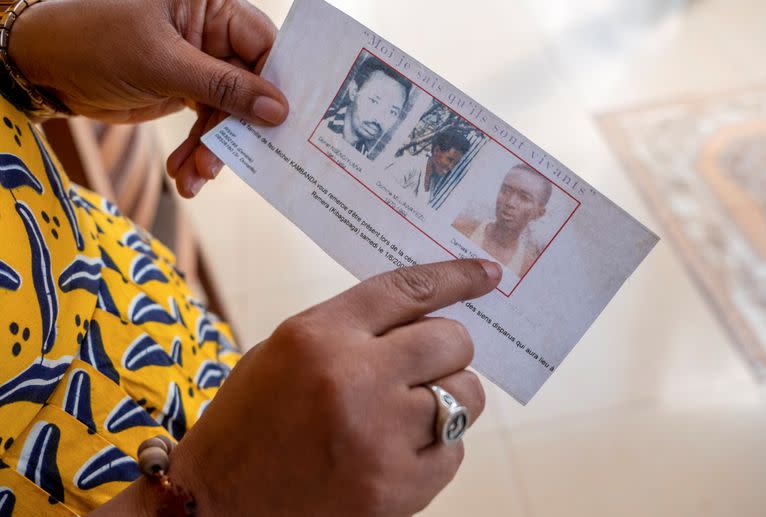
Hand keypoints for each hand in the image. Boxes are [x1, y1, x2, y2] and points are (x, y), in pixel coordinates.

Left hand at [9, 0, 287, 196]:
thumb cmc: (96, 43)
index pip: (262, 44)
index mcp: (210, 6)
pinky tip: (185, 173)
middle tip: (220, 162)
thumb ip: (223, 87)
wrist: (45, 67)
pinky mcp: (186, 91)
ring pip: (228, 112)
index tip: (279, 123)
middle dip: (234, 129)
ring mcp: (199, 64)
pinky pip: (207, 125)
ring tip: (194, 176)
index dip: (273, 84)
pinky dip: (198, 151)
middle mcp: (210, 33)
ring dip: (214, 149)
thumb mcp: (162, 64)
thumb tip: (277, 110)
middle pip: (248, 85)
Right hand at [90, 259, 500, 516]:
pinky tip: (401, 449)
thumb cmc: (251, 421)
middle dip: (449, 349)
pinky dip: (438, 446)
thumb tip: (427, 318)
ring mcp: (378, 437)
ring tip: (409, 411)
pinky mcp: (395, 489)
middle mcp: (352, 378)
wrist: (218, 502)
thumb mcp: (287, 351)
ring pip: (464, 395)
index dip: (457, 277)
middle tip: (428, 364)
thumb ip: (353, 328)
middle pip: (451, 341)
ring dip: (447, 398)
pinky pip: (455, 451)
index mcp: (319, 336)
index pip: (408, 289)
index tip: (488, 276)